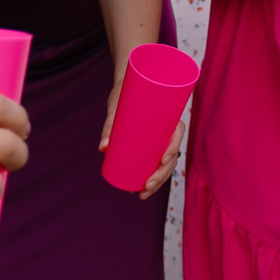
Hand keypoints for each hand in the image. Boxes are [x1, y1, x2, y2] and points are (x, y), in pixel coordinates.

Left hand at [99, 57, 183, 198]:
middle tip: (146, 186)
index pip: (177, 134)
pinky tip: (142, 191)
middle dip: (162, 175)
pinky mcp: (149, 145)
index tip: (163, 160)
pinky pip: (154, 163)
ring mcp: (159, 138)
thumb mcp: (116, 105)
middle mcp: (166, 129)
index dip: (173, 149)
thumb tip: (102, 149)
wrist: (124, 85)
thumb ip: (110, 125)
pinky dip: (150, 178)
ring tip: (142, 194)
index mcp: (168, 114)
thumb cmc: (124, 91)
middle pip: (172, 155)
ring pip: (165, 164)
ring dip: (157, 182)